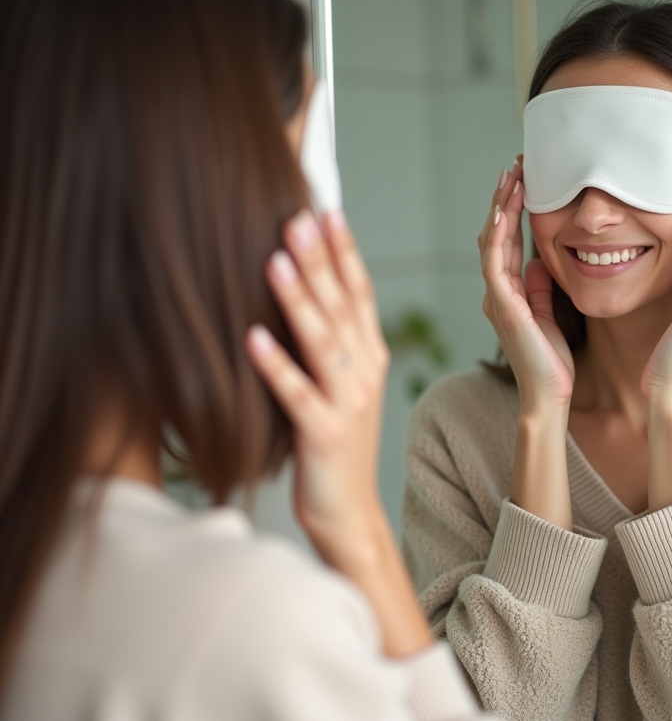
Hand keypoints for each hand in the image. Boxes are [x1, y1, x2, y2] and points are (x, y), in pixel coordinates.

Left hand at [245, 209, 432, 656]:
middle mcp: (365, 373)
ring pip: (323, 340)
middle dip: (320, 257)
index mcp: (369, 357)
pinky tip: (252, 335)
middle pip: (342, 304)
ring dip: (299, 297)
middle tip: (298, 213)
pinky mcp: (323, 433)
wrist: (348, 512)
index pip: (360, 291)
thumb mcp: (342, 387)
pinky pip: (296, 393)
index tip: (326, 208)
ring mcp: (347, 403)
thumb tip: (306, 289)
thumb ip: (331, 342)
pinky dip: (274, 363)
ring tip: (276, 258)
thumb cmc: (336, 447)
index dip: (344, 250)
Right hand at [479, 158, 574, 411]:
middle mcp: (497, 291)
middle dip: (503, 198)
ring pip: (491, 242)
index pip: (507, 241)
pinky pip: (494, 265)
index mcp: (508, 291)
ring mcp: (497, 298)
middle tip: (516, 166)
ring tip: (510, 177)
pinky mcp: (504, 307)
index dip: (512, 209)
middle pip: (494, 234)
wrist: (549, 394)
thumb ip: (541, 289)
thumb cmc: (552, 361)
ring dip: (500, 208)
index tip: (524, 179)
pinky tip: (504, 214)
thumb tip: (538, 262)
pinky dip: (497, 237)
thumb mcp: (550, 315)